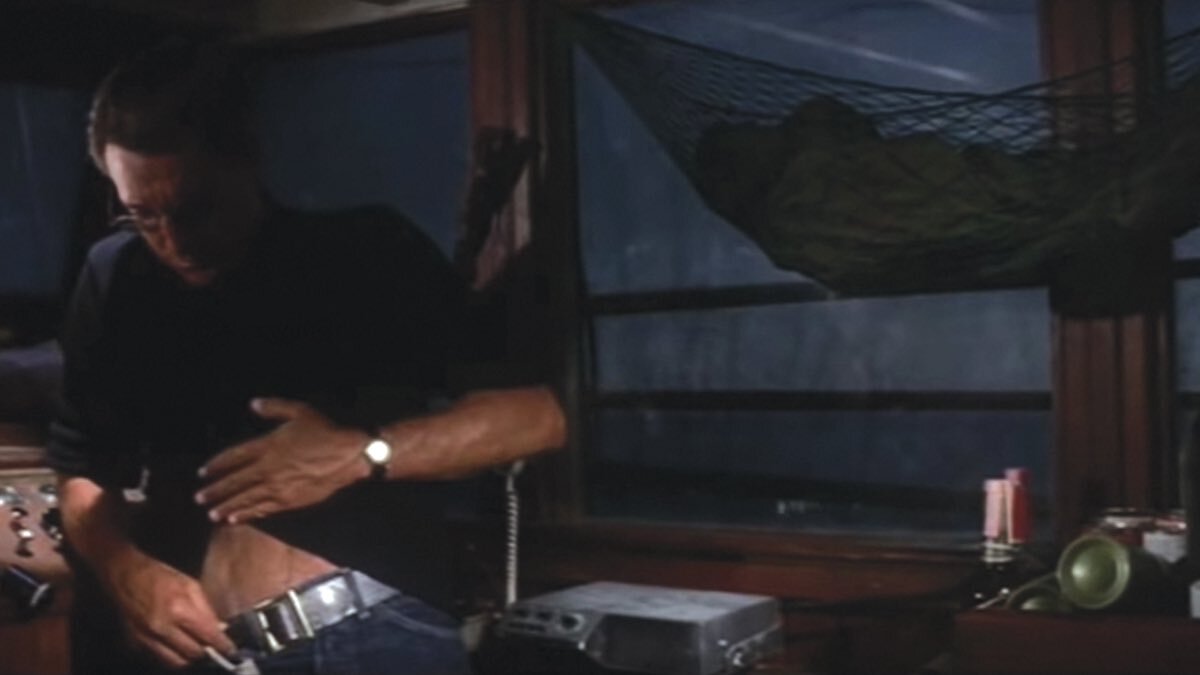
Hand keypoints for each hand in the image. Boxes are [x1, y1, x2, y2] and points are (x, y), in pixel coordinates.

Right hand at [108, 553, 235, 668]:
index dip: (223, 645)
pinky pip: (160, 658)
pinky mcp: (136, 644)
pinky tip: (179, 647)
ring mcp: (147, 638)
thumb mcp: (190, 585)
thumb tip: (220, 628)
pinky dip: (173, 656)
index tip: (231, 650)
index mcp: (179, 609)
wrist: (125, 576)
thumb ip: (206, 609)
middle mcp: (162, 628)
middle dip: (208, 652)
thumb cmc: (160, 576)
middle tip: (216, 648)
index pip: (208, 636)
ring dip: (190, 658)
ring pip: (176, 662)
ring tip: (198, 649)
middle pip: (193, 653)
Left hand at [195, 398, 369, 523]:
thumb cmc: (326, 431)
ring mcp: (278, 487)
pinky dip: (248, 514)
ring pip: (246, 498)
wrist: (348, 456)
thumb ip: (274, 407)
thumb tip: (253, 404)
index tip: (202, 472)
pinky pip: (263, 509)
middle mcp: (268, 468)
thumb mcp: (300, 411)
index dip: (216, 465)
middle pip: (235, 482)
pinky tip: (236, 519)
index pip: (234, 457)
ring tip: (212, 513)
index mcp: (268, 446)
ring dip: (227, 506)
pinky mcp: (290, 501)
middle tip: (199, 498)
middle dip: (215, 490)